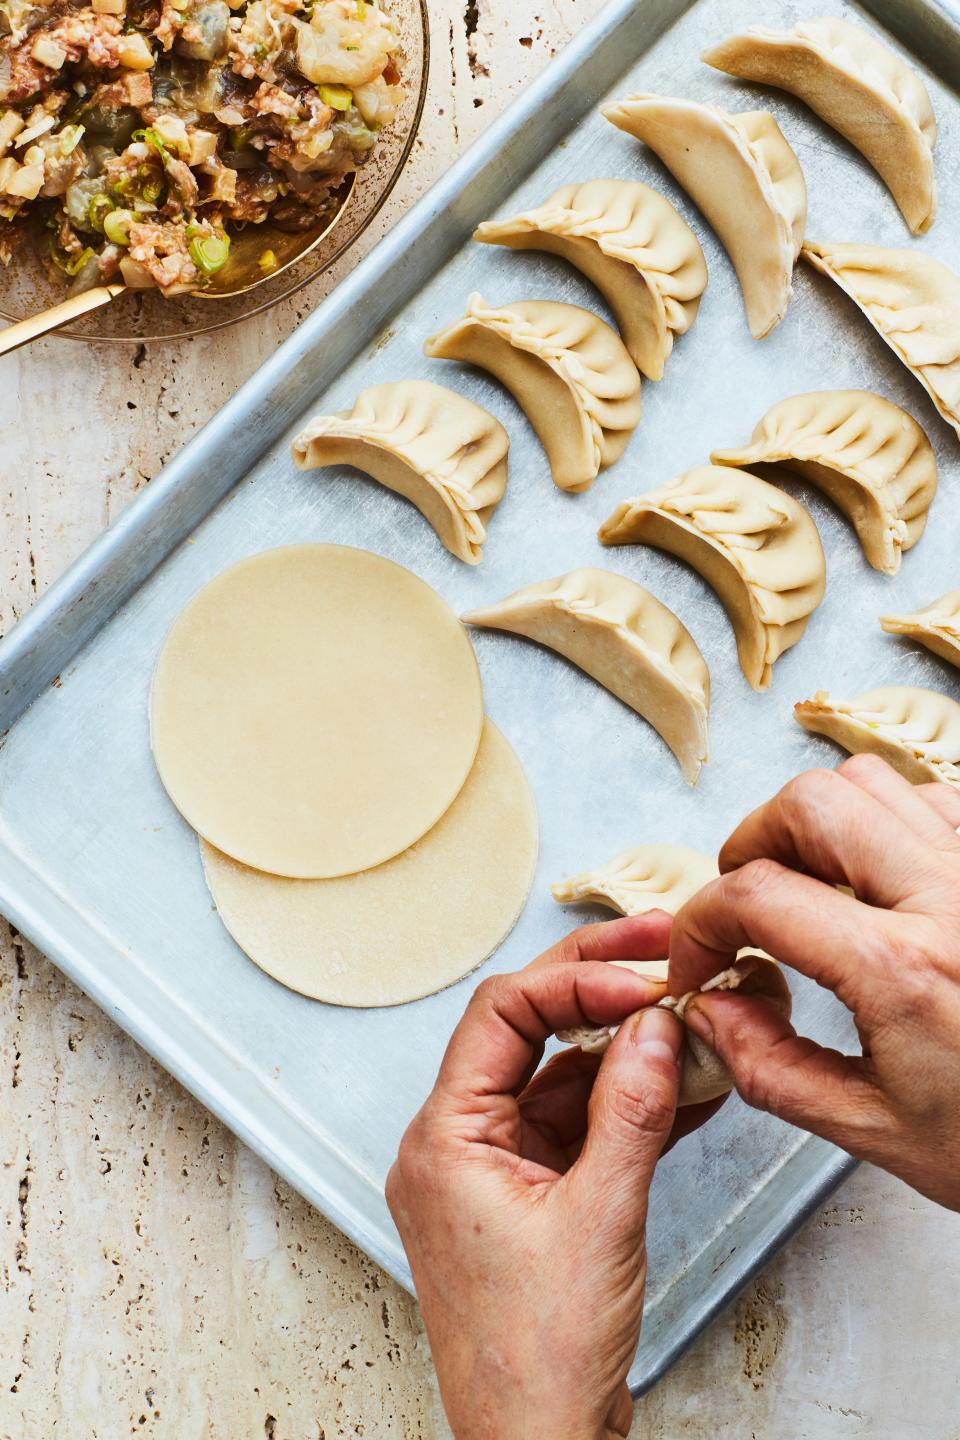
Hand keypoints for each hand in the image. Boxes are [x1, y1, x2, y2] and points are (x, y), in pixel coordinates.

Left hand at [387, 915, 722, 1439]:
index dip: (574, 979)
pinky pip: (579, 1125)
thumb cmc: (536, 1359)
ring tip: (688, 1017)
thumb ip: (630, 1111)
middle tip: (657, 951)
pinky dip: (628, 1104)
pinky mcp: (531, 1196)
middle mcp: (458, 1144)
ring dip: (624, 1049)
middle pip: (526, 1030)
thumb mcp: (600, 1219)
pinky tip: (685, 1084)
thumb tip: (654, 1025)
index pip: (500, 1014)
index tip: (641, 976)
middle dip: (595, 989)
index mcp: (444, 1139)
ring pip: (559, 1076)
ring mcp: (495, 1169)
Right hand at [668, 754, 959, 1210]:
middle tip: (740, 898)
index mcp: (904, 972)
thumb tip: (710, 1010)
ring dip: (818, 822)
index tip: (699, 959)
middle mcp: (949, 900)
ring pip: (873, 782)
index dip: (700, 923)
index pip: (758, 897)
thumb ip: (772, 1068)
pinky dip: (885, 820)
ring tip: (806, 880)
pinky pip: (934, 798)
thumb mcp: (878, 1131)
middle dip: (751, 843)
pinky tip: (878, 876)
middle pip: (812, 804)